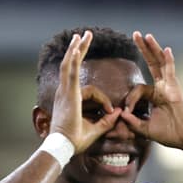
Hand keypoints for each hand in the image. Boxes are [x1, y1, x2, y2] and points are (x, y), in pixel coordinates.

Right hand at [49, 30, 120, 152]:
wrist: (64, 146)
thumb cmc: (76, 141)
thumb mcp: (96, 129)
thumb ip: (107, 121)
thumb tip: (119, 113)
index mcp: (70, 100)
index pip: (90, 91)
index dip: (103, 100)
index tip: (111, 112)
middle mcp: (64, 93)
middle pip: (70, 66)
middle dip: (78, 50)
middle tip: (83, 36)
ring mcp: (64, 92)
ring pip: (70, 64)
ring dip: (77, 49)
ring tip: (82, 35)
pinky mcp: (68, 93)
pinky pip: (70, 72)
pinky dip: (73, 59)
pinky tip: (77, 48)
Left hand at [119, 32, 182, 148]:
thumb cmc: (170, 134)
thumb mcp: (145, 129)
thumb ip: (133, 122)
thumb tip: (121, 114)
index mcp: (155, 96)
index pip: (138, 89)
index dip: (130, 99)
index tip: (126, 112)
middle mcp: (162, 87)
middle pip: (152, 64)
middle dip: (143, 49)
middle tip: (135, 34)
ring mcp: (169, 87)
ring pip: (160, 63)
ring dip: (153, 49)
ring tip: (146, 35)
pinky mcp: (175, 90)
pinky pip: (171, 72)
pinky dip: (169, 61)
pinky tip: (166, 49)